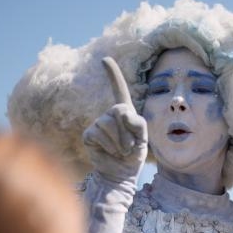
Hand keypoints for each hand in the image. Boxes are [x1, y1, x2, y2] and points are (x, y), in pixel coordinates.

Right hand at [82, 57, 147, 185]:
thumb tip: (121, 111)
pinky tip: (110, 152)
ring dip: (119, 142)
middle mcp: (109, 115)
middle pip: (118, 111)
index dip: (112, 74)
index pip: (118, 89)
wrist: (121, 174)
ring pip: (108, 124)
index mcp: (124, 112)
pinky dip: (109, 146)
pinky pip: (99, 134)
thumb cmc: (133, 156)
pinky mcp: (89, 134)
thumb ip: (138, 122)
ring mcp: (98, 124)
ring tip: (120, 151)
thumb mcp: (143, 138)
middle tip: (129, 147)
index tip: (105, 59)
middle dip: (127, 131)